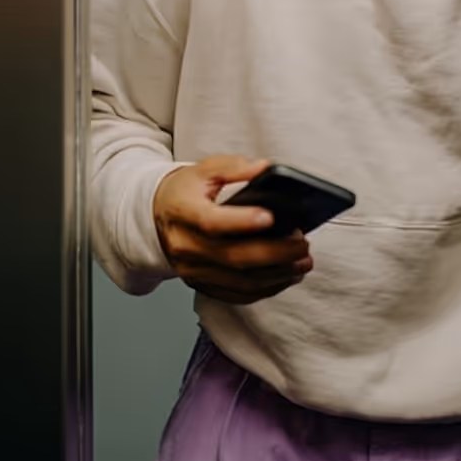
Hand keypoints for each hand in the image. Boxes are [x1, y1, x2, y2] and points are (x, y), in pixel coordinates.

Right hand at [153, 156, 312, 304]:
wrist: (157, 217)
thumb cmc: (184, 192)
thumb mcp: (203, 170)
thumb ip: (233, 166)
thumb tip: (264, 168)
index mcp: (182, 211)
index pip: (211, 222)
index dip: (241, 221)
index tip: (271, 217)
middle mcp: (185, 245)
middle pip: (233, 257)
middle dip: (274, 253)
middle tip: (302, 244)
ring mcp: (192, 270)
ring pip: (240, 281)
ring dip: (277, 275)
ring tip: (303, 262)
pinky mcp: (201, 285)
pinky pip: (238, 294)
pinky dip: (266, 288)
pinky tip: (286, 275)